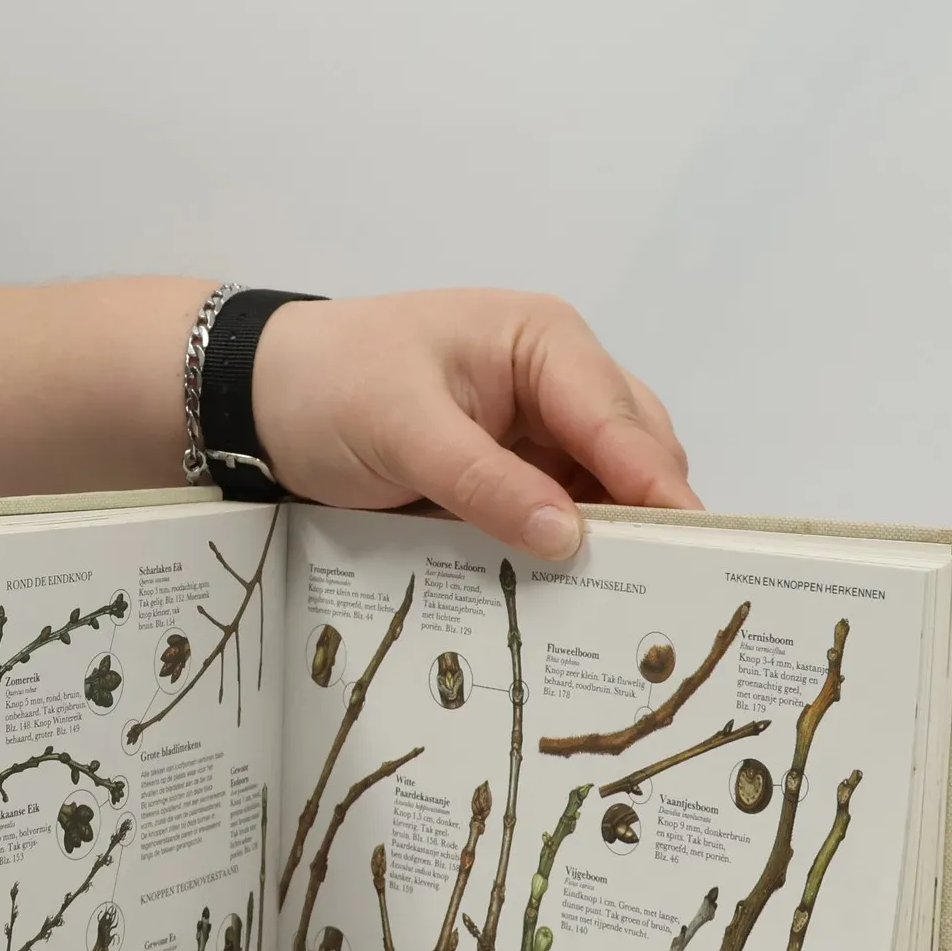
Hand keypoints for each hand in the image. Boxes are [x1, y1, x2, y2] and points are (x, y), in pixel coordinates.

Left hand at [253, 291, 698, 557]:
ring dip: (610, 542)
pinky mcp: (511, 476)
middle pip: (632, 455)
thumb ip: (485, 482)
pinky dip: (567, 552)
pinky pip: (559, 516)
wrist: (259, 400)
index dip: (656, 484)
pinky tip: (574, 599)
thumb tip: (567, 537)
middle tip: (667, 593)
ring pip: (603, 492)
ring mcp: (537, 432)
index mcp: (543, 341)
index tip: (691, 544)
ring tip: (629, 609)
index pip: (618, 417)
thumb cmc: (329, 385)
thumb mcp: (403, 429)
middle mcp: (556, 382)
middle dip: (648, 517)